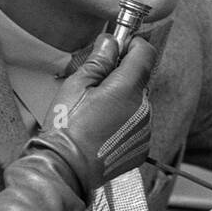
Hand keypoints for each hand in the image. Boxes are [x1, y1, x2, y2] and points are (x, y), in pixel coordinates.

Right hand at [25, 33, 155, 196]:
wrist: (66, 168)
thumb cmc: (67, 128)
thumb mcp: (76, 85)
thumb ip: (99, 61)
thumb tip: (111, 42)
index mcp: (128, 89)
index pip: (145, 53)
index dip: (131, 45)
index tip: (117, 46)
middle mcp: (143, 108)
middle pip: (139, 79)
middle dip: (121, 76)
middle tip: (93, 84)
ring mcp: (145, 129)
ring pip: (138, 102)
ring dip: (122, 100)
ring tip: (94, 113)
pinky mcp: (141, 147)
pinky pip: (136, 124)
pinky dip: (123, 122)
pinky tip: (101, 129)